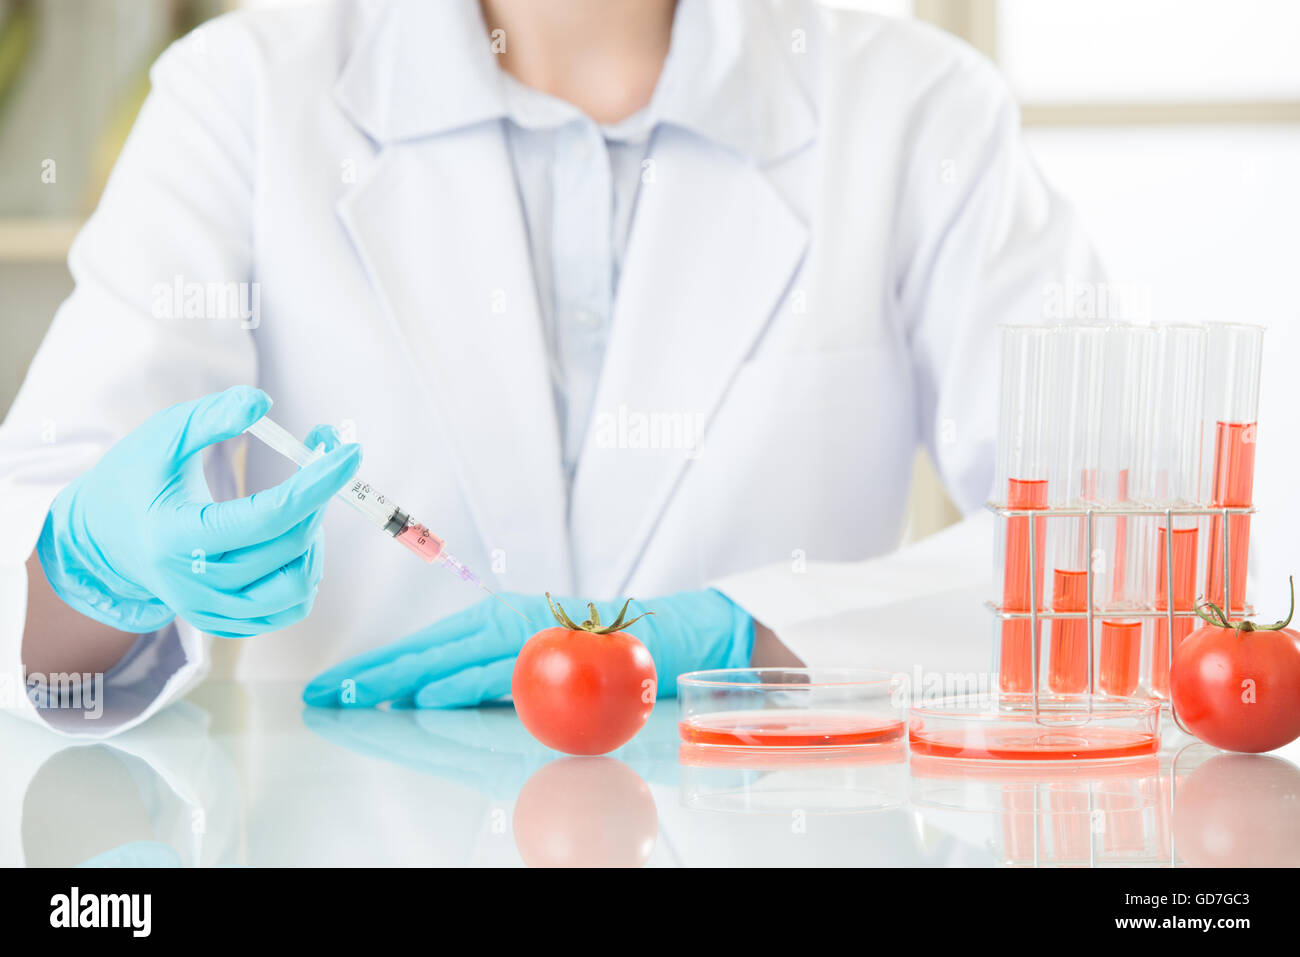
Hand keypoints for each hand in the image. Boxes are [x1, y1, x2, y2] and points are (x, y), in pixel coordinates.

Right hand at [37, 385, 360, 636]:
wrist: (100, 538)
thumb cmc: (136, 478)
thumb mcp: (162, 436)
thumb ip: (211, 417)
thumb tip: (262, 402)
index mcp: (177, 536)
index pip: (269, 516)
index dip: (317, 483)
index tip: (349, 452)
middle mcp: (193, 583)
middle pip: (289, 546)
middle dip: (319, 496)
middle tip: (325, 456)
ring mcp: (209, 609)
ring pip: (296, 587)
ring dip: (315, 540)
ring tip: (303, 505)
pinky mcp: (223, 622)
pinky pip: (287, 609)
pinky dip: (304, 574)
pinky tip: (294, 540)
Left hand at [302, 589, 753, 707]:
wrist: (662, 635)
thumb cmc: (592, 653)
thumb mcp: (529, 661)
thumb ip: (484, 677)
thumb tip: (426, 697)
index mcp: (490, 622)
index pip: (421, 649)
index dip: (374, 668)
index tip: (331, 687)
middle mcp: (501, 622)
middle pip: (424, 652)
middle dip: (368, 675)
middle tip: (320, 694)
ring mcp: (526, 635)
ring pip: (451, 658)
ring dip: (400, 678)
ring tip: (355, 695)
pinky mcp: (554, 652)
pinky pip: (501, 672)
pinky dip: (464, 681)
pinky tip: (431, 694)